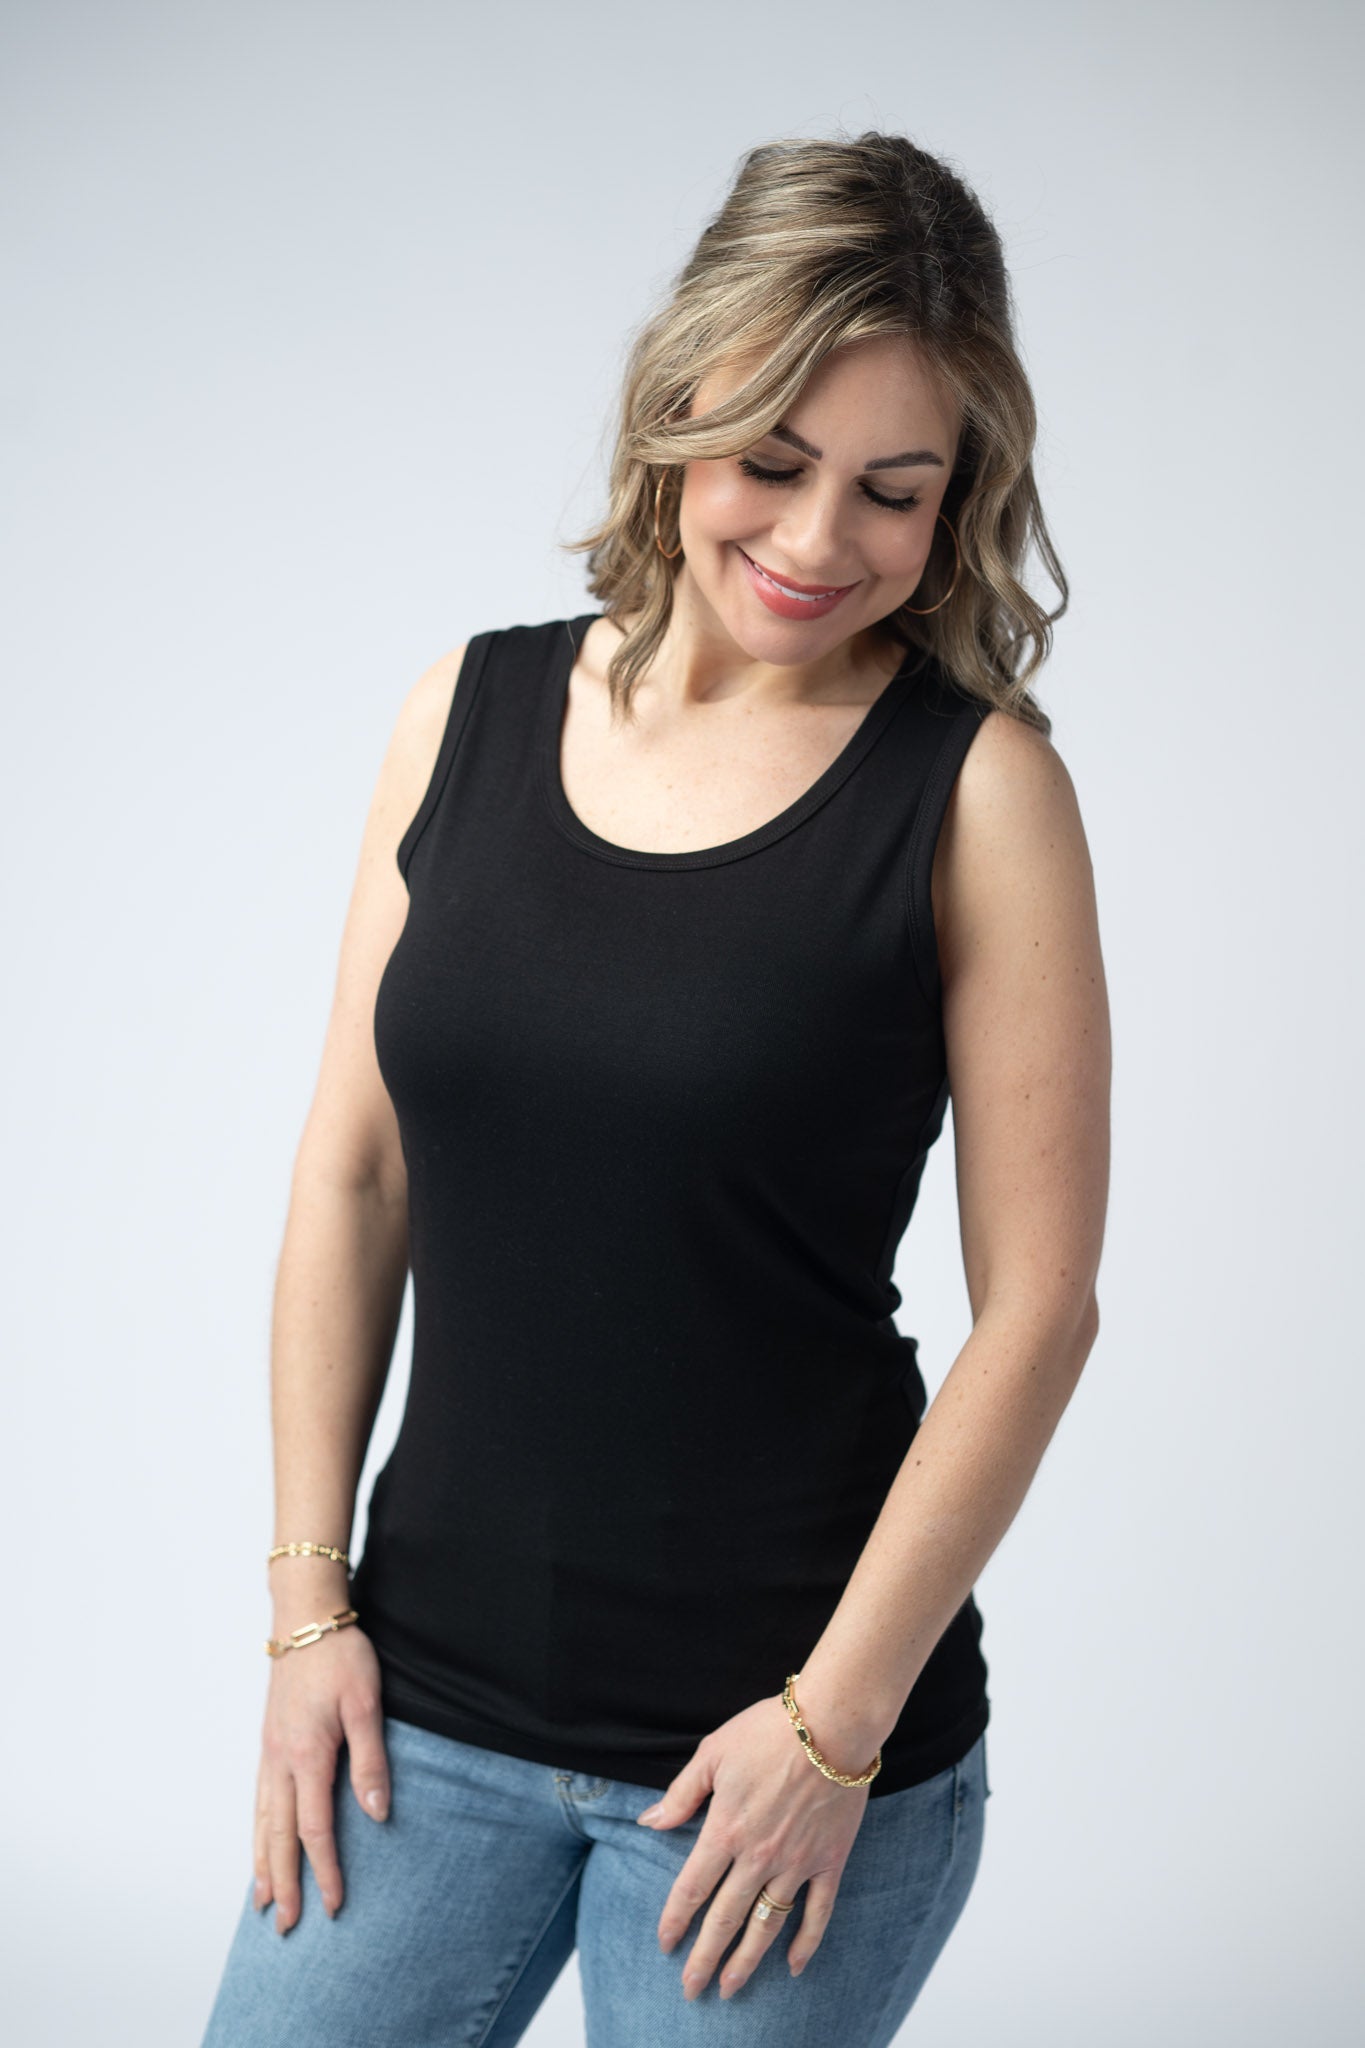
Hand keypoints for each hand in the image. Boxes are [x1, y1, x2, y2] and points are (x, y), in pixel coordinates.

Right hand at [253, 1622, 390, 1934]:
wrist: (306, 1618)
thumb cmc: (341, 1656)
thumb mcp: (366, 1704)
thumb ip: (370, 1761)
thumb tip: (377, 1815)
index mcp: (306, 1755)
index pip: (314, 1829)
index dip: (325, 1870)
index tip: (332, 1905)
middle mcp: (280, 1760)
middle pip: (278, 1836)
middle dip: (284, 1883)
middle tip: (285, 1926)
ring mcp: (269, 1752)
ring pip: (261, 1821)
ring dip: (263, 1864)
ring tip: (262, 1901)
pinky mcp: (268, 1741)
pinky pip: (258, 1799)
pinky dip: (257, 1832)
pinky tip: (260, 1844)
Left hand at [636, 1690, 874, 2000]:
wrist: (832, 1723)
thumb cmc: (768, 1730)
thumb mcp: (713, 1752)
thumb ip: (682, 1794)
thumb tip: (650, 1822)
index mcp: (725, 1829)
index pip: (691, 1888)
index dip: (675, 1920)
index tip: (665, 1944)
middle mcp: (758, 1856)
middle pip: (725, 1918)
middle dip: (704, 1958)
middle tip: (691, 1990)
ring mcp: (797, 1862)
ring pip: (767, 1924)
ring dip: (746, 1960)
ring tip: (731, 1987)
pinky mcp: (830, 1860)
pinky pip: (818, 1912)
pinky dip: (806, 1942)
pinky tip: (794, 1967)